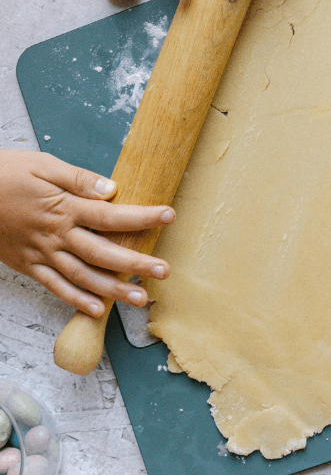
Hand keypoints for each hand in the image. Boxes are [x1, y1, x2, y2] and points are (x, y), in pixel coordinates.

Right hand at [0, 150, 174, 316]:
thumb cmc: (4, 173)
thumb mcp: (42, 165)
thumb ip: (78, 179)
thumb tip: (111, 189)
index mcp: (64, 207)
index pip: (112, 215)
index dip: (143, 217)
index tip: (169, 216)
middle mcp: (56, 234)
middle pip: (103, 252)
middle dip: (136, 263)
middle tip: (164, 271)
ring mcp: (41, 253)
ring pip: (82, 275)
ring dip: (112, 289)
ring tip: (139, 298)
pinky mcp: (27, 265)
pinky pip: (54, 286)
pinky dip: (76, 299)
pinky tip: (97, 309)